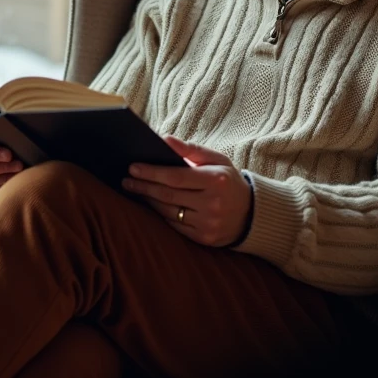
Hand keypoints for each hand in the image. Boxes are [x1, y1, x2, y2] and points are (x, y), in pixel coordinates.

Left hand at [122, 136, 251, 246]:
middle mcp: (212, 204)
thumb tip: (164, 139)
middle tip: (126, 180)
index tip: (133, 167)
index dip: (152, 173)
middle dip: (144, 187)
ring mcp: (208, 223)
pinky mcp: (204, 238)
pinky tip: (150, 205)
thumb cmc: (227, 181)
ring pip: (169, 212)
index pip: (176, 177)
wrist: (251, 213)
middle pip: (168, 195)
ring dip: (148, 200)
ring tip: (134, 190)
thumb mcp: (216, 160)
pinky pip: (175, 225)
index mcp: (216, 180)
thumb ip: (190, 149)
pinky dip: (160, 214)